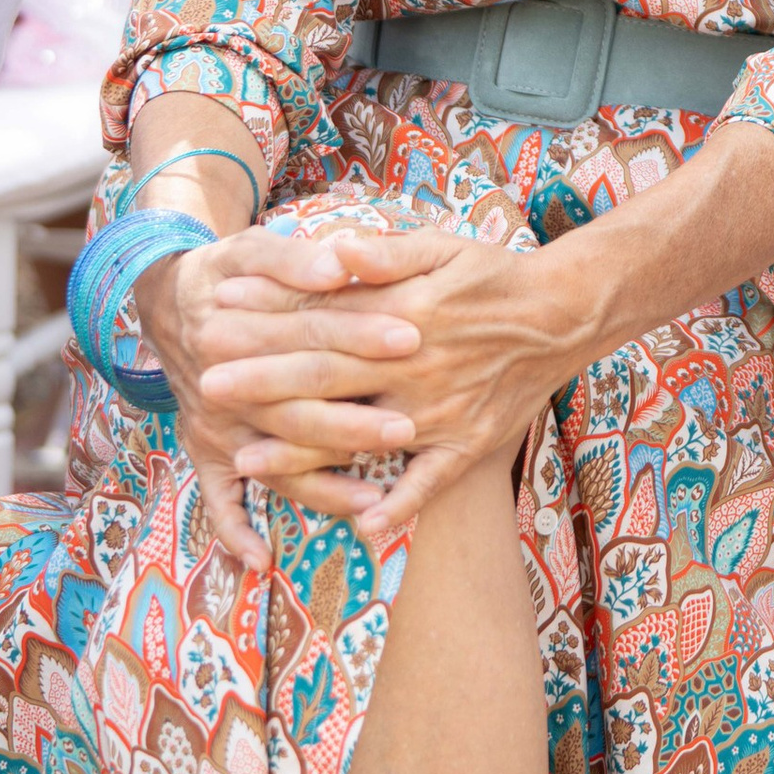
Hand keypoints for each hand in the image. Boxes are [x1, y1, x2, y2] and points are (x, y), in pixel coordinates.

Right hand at [139, 224, 426, 568]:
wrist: (164, 301)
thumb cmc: (225, 273)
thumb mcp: (250, 248)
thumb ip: (293, 257)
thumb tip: (337, 265)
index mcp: (236, 329)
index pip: (310, 333)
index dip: (361, 333)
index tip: (411, 338)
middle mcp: (222, 386)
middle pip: (296, 408)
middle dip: (353, 420)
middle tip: (407, 428)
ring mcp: (214, 426)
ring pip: (272, 463)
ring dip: (320, 485)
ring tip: (374, 501)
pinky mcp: (203, 451)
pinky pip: (215, 501)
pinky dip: (234, 532)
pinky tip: (261, 562)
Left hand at [197, 226, 581, 536]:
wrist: (564, 315)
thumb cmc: (493, 277)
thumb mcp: (442, 246)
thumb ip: (385, 253)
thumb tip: (334, 248)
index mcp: (407, 314)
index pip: (324, 320)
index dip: (269, 322)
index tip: (220, 321)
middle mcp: (418, 366)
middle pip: (327, 378)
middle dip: (263, 382)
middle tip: (209, 385)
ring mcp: (441, 412)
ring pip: (361, 437)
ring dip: (303, 451)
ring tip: (248, 459)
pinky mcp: (467, 445)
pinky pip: (427, 484)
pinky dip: (395, 508)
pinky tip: (357, 527)